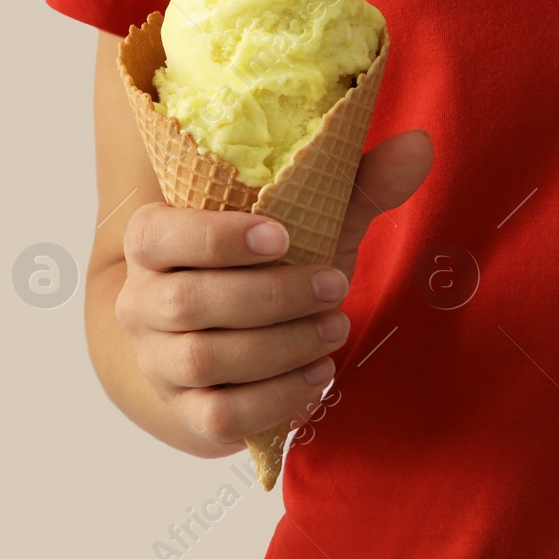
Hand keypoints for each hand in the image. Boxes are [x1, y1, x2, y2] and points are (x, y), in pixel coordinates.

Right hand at [112, 130, 431, 448]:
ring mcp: (157, 360)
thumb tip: (419, 145)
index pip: (159, 236)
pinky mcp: (184, 410)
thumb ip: (353, 185)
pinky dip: (277, 397)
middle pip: (189, 302)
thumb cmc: (260, 270)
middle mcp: (139, 301)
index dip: (216, 237)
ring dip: (282, 346)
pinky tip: (317, 376)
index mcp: (151, 241)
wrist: (220, 342)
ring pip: (205, 359)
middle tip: (335, 287)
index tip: (283, 236)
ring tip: (334, 330)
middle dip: (272, 296)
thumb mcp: (303, 223)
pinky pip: (221, 413)